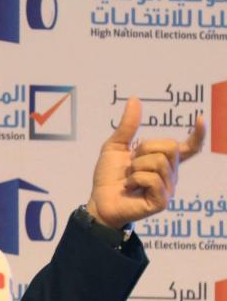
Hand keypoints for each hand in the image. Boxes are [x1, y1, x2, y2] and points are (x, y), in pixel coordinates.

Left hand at [86, 97, 205, 228]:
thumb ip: (127, 126)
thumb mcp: (115, 146)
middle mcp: (170, 173)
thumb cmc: (108, 176)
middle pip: (170, 147)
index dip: (198, 135)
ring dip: (136, 167)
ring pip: (158, 162)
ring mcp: (168, 188)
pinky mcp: (161, 201)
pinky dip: (134, 179)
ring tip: (129, 178)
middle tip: (132, 163)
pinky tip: (129, 187)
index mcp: (164, 161)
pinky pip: (151, 179)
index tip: (201, 119)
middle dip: (144, 149)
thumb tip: (134, 100)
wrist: (98, 201)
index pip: (189, 147)